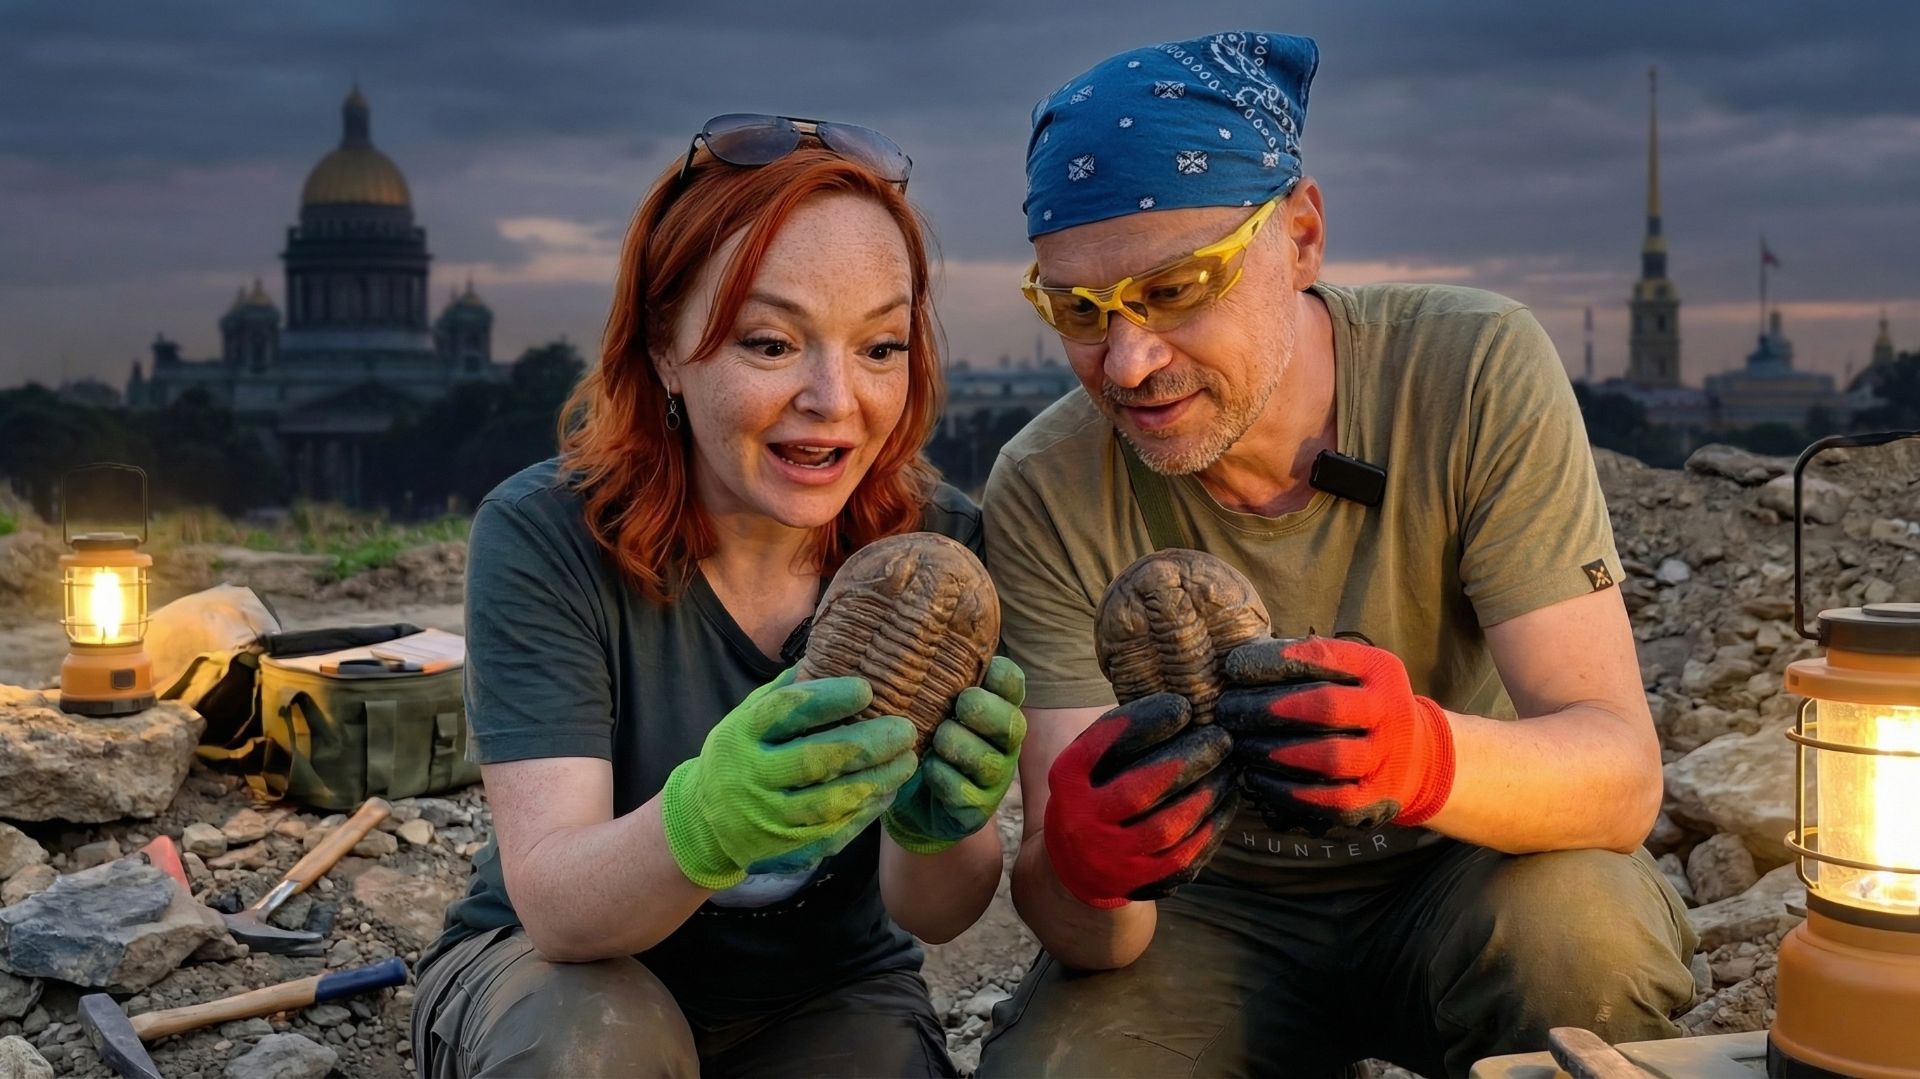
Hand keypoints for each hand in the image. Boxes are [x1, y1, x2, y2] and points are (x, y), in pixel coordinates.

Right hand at [661, 668, 918, 889]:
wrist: (705, 821)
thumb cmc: (742, 754)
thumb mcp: (748, 716)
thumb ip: (789, 689)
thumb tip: (839, 650)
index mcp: (742, 733)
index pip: (787, 711)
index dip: (829, 699)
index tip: (867, 689)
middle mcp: (752, 776)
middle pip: (815, 759)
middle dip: (867, 744)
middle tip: (905, 730)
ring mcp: (769, 817)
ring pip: (831, 801)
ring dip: (877, 780)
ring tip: (907, 761)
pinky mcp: (787, 847)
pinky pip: (835, 831)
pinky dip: (868, 811)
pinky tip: (889, 790)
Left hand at [884, 656, 1028, 854]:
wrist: (915, 801)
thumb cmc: (923, 738)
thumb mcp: (929, 703)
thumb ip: (932, 675)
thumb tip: (905, 625)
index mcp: (996, 707)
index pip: (1013, 685)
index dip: (1002, 676)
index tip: (985, 670)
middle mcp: (1003, 742)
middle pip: (1011, 723)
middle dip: (983, 711)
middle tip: (959, 706)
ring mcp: (994, 778)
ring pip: (987, 760)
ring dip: (957, 745)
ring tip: (936, 740)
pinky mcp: (976, 810)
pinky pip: (962, 791)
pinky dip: (941, 777)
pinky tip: (927, 769)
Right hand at [1042, 692, 1237, 908]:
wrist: (1074, 867)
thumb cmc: (1094, 794)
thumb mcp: (1090, 762)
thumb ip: (1123, 736)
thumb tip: (1185, 707)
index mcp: (1066, 779)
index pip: (1104, 745)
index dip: (1146, 723)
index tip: (1184, 707)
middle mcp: (1080, 821)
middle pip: (1139, 791)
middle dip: (1187, 761)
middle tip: (1221, 740)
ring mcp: (1108, 858)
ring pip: (1167, 828)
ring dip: (1206, 795)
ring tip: (1229, 770)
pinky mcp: (1137, 884)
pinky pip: (1183, 859)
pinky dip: (1211, 829)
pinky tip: (1227, 803)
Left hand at [1216, 636, 1454, 833]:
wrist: (1417, 757)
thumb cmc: (1358, 706)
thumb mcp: (1348, 675)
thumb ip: (1305, 666)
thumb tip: (1237, 666)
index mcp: (1379, 669)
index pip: (1323, 657)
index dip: (1273, 662)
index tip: (1233, 667)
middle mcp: (1391, 710)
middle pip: (1325, 706)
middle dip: (1267, 709)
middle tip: (1227, 710)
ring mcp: (1388, 757)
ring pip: (1329, 757)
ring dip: (1274, 752)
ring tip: (1240, 746)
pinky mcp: (1378, 798)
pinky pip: (1329, 799)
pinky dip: (1287, 791)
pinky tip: (1258, 779)